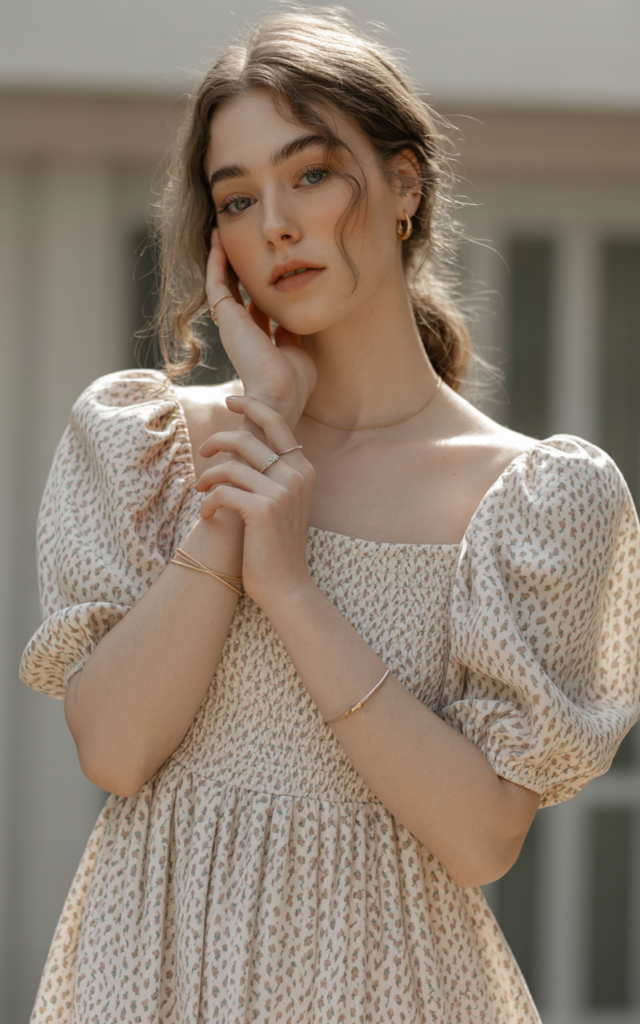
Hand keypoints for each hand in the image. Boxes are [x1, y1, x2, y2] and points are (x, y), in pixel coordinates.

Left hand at [196, 395, 315, 610]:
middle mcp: (297, 475)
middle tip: (203, 452)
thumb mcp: (282, 502)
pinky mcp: (263, 510)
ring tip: (200, 490)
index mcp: (303, 469)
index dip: (251, 406)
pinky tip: (206, 515)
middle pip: (247, 439)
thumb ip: (270, 473)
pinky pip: (223, 492)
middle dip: (218, 441)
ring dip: (208, 476)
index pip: (276, 422)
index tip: (230, 401)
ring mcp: (282, 492)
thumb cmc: (277, 544)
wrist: (287, 586)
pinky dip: (208, 502)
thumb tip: (242, 443)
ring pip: (230, 466)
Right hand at [206, 228, 316, 426]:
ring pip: (222, 283)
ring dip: (222, 258)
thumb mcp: (297, 352)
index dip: (260, 290)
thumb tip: (293, 322)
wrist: (280, 394)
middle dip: (238, 268)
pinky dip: (215, 260)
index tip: (266, 270)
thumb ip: (293, 336)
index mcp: (259, 341)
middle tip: (239, 242)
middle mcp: (242, 332)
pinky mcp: (226, 316)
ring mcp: (232, 324)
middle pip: (237, 292)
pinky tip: (218, 238)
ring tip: (222, 232)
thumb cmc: (293, 383)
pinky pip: (216, 281)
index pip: (257, 309)